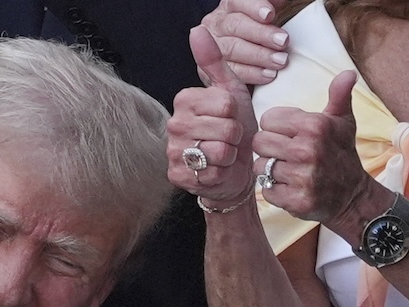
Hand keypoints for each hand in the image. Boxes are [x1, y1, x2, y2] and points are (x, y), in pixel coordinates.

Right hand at [168, 26, 257, 204]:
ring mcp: (173, 152)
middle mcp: (173, 125)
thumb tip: (197, 29)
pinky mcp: (177, 175)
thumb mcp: (230, 92)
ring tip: (223, 154)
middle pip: (224, 126)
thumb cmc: (234, 130)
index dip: (236, 113)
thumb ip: (214, 61)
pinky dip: (222, 173)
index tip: (229, 118)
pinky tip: (217, 170)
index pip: (224, 103)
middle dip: (234, 135)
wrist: (233, 169)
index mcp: (184, 100)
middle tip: (228, 138)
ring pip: (219, 149)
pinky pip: (212, 171)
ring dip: (229, 155)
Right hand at [201, 0, 291, 85]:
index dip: (254, 8)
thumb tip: (280, 0)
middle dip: (261, 34)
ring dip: (258, 56)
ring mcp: (210, 47)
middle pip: (235, 26)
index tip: (270, 15)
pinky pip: (229, 72)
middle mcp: (216, 24)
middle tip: (282, 42)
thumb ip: (275, 3)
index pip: (238, 2)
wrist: (254, 58)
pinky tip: (267, 74)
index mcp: (230, 7)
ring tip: (279, 60)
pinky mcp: (209, 71)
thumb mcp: (272, 13)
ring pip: (231, 50)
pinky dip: (250, 74)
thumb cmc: (264, 33)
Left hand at [253, 69, 375, 227]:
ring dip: (270, 170)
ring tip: (289, 170)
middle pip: (258, 142)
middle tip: (287, 154)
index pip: (267, 119)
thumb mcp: (343, 121)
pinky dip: (274, 189)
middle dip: (269, 148)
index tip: (289, 134)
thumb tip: (348, 72)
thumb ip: (339, 95)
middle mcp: (307, 149)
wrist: (352, 195)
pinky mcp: (294, 199)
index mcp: (315, 126)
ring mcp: (301, 176)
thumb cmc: (341, 152)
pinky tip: (290, 186)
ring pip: (259, 167)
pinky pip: (265, 189)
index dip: (275, 127)